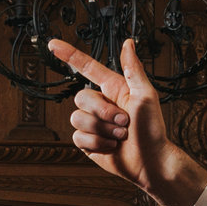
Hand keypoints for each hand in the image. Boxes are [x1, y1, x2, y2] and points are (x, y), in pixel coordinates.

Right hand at [55, 38, 206, 205]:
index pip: (86, 67)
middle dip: (103, 112)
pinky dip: (97, 143)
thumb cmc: (153, 130)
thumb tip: (128, 43)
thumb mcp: (146, 95)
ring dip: (102, 130)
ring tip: (120, 136)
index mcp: (113, 88)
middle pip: (81, 97)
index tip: (53, 45)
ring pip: (77, 118)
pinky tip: (111, 146)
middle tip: (124, 122)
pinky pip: (78, 137)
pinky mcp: (88, 142)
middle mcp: (101, 104)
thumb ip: (134, 69)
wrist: (150, 162)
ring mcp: (93, 123)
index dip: (69, 55)